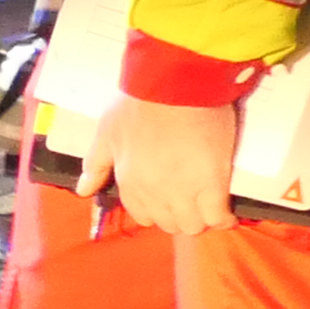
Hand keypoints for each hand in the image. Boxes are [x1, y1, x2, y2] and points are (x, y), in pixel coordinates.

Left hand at [68, 96, 244, 234]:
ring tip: (207, 205)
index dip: (156, 210)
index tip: (166, 199)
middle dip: (177, 215)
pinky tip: (226, 214)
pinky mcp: (213, 183)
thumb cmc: (138, 102)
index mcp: (129, 181)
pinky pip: (217, 216)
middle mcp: (154, 193)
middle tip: (189, 200)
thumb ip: (96, 164)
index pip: (142, 215)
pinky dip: (222, 219)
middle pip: (168, 223)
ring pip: (192, 225)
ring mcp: (184, 190)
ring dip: (199, 219)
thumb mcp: (106, 132)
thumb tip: (84, 191)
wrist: (174, 83)